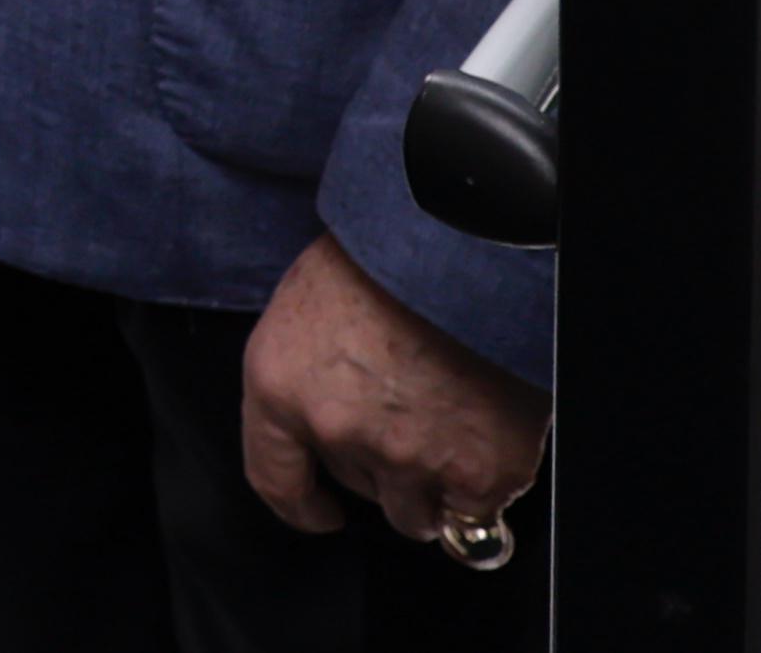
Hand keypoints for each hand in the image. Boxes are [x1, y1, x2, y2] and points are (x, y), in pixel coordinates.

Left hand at [238, 234, 545, 543]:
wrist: (471, 247)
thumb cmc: (390, 255)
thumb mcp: (312, 306)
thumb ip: (313, 374)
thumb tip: (332, 411)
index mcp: (279, 384)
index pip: (274, 477)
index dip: (300, 504)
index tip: (320, 511)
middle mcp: (335, 430)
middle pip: (356, 485)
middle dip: (379, 463)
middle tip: (408, 415)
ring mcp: (407, 457)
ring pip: (414, 511)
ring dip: (429, 486)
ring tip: (448, 429)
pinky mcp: (476, 473)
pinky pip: (473, 513)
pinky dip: (481, 488)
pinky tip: (485, 442)